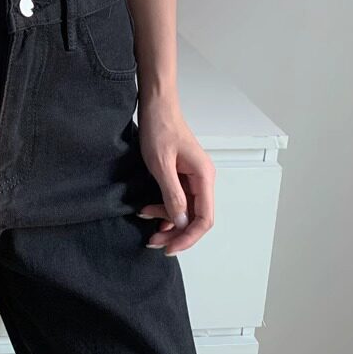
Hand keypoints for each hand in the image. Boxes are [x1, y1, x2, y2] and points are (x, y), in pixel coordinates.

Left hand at [135, 92, 215, 255]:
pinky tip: (148, 212)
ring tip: (148, 226)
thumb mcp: (161, 163)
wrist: (156, 106)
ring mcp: (192, 177)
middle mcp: (202, 179)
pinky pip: (177, 199)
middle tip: (155, 243)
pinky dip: (164, 208)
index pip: (204, 218)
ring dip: (168, 221)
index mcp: (204, 176)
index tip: (170, 247)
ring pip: (185, 210)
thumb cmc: (160, 127)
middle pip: (196, 218)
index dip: (189, 237)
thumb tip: (182, 222)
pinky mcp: (181, 174)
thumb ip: (172, 194)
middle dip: (176, 233)